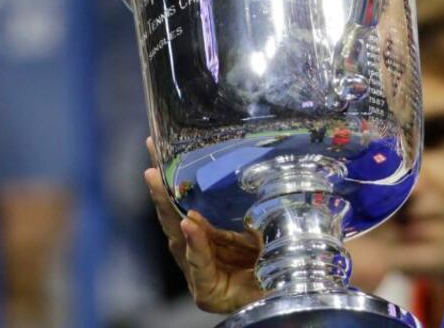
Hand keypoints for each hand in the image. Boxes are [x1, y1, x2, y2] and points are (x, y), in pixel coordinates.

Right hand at [144, 137, 264, 312]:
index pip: (185, 205)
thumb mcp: (267, 226)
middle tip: (150, 165)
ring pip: (179, 238)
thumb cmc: (279, 263)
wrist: (293, 294)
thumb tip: (260, 169)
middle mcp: (199, 252)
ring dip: (168, 209)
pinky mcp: (206, 291)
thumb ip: (257, 206)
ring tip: (156, 182)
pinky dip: (195, 244)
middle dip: (159, 191)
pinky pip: (199, 263)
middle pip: (174, 218)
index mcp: (210, 236)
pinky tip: (188, 225)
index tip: (157, 149)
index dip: (170, 180)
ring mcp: (200, 271)